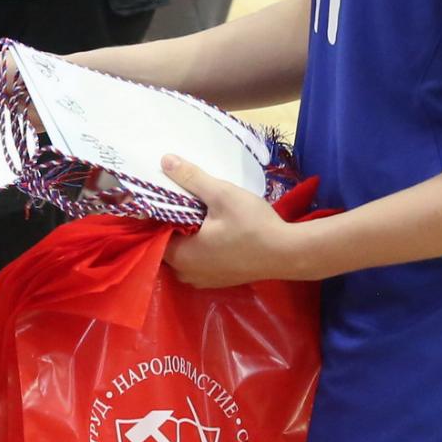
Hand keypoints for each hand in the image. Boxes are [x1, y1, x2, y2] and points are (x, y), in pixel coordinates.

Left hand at [161, 154, 301, 287]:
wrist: (289, 253)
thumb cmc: (253, 225)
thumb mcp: (221, 195)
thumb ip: (192, 178)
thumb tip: (165, 160)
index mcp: (181, 256)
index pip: (152, 234)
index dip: (154, 214)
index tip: (160, 196)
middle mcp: (186, 273)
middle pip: (166, 245)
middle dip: (169, 224)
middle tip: (176, 200)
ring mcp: (203, 280)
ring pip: (182, 255)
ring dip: (184, 236)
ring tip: (192, 212)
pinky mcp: (218, 280)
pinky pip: (197, 262)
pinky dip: (198, 247)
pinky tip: (209, 230)